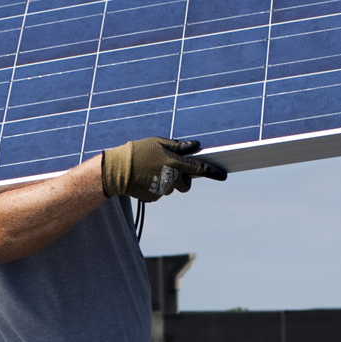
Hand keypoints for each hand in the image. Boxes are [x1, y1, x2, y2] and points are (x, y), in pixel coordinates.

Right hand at [100, 136, 228, 201]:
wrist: (117, 170)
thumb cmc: (138, 152)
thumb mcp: (158, 143)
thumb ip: (179, 146)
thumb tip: (195, 145)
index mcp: (175, 163)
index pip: (200, 169)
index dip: (213, 172)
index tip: (223, 176)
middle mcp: (172, 178)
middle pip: (186, 185)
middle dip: (182, 179)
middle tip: (170, 170)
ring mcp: (163, 190)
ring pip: (171, 188)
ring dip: (167, 182)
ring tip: (151, 172)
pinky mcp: (153, 198)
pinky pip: (159, 193)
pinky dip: (155, 187)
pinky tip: (145, 179)